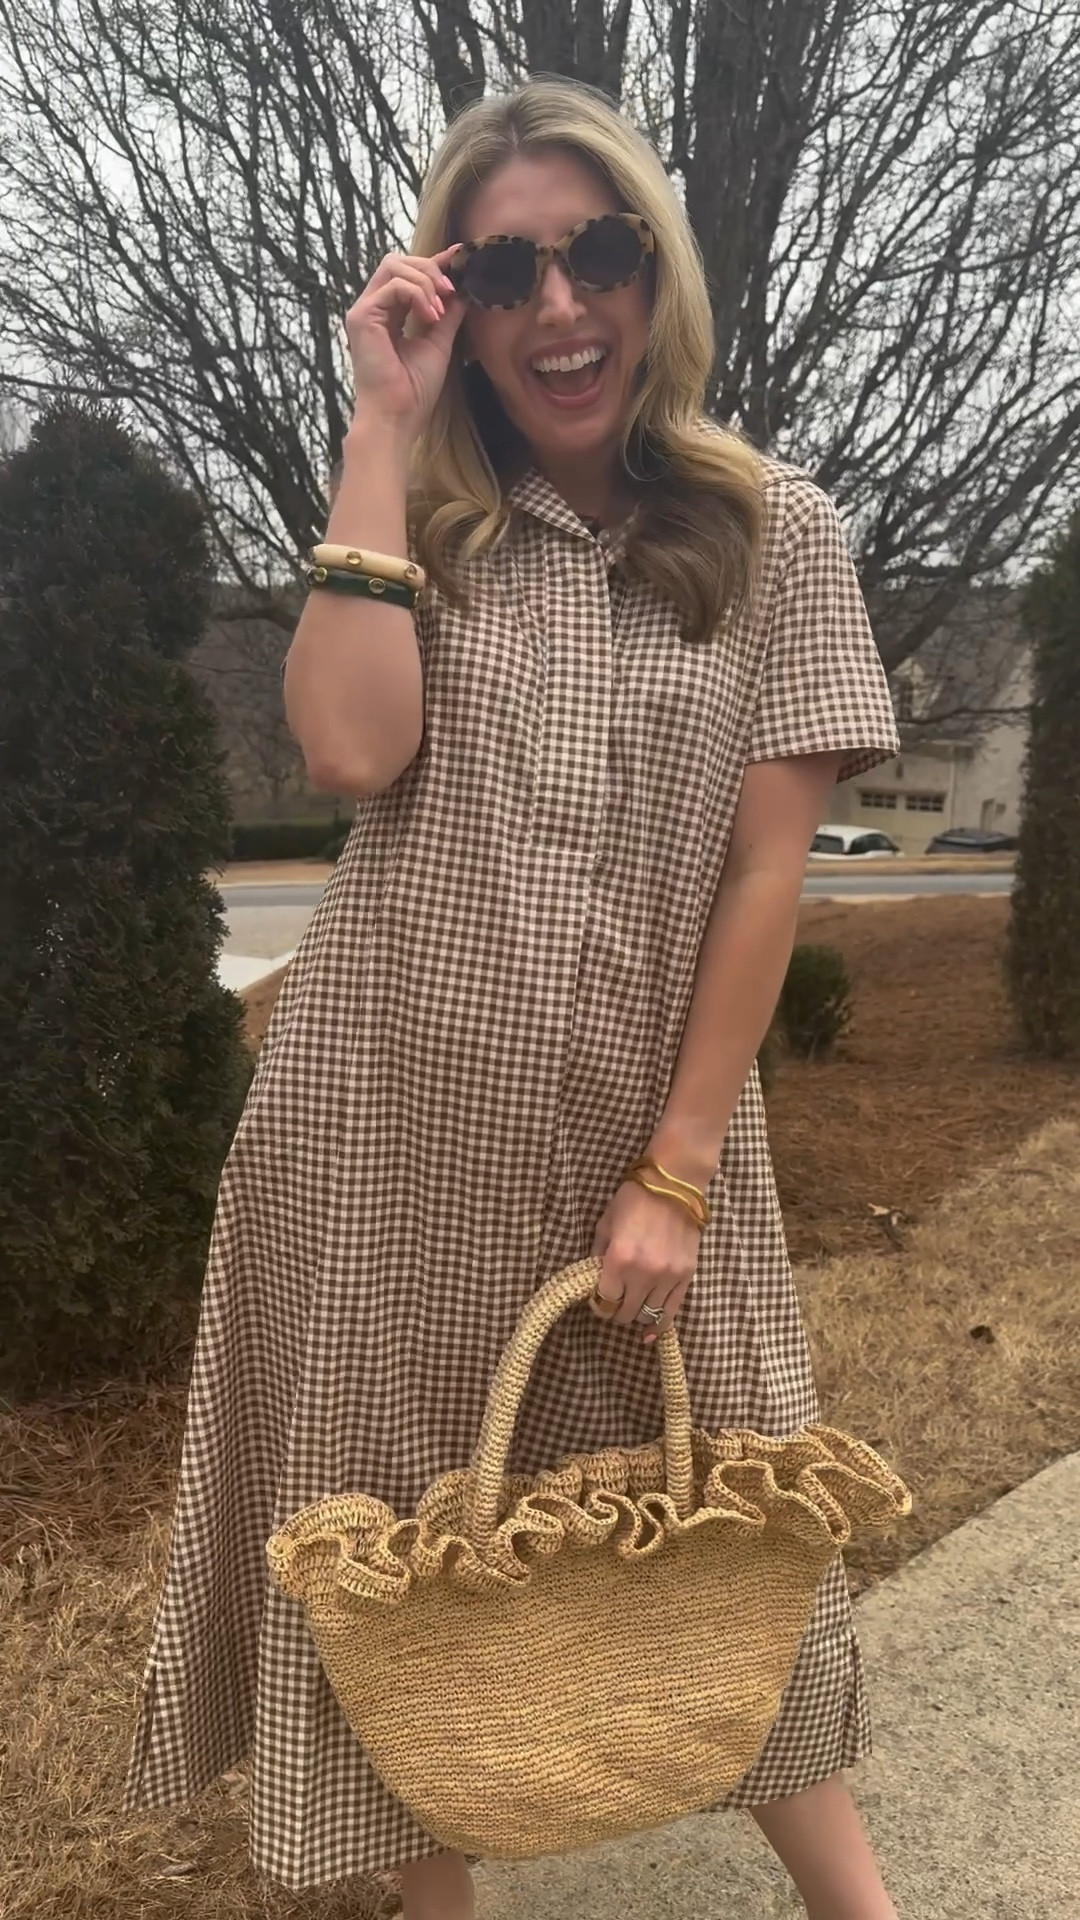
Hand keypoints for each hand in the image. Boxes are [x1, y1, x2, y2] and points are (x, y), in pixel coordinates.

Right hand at [345, 245, 466, 442]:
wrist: (398, 417)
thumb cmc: (414, 390)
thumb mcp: (439, 343)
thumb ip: (448, 315)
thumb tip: (462, 290)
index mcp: (388, 314)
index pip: (408, 274)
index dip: (434, 261)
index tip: (460, 256)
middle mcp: (373, 308)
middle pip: (398, 261)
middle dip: (430, 269)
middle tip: (450, 292)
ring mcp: (364, 311)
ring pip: (394, 266)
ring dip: (425, 282)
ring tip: (439, 311)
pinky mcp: (361, 316)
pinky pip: (393, 286)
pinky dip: (417, 295)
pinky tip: (430, 317)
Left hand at [589, 1179, 701, 1344]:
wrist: (674, 1183)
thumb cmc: (634, 1199)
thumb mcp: (606, 1224)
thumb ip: (598, 1255)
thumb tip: (594, 1280)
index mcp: (619, 1259)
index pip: (605, 1301)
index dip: (599, 1304)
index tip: (598, 1299)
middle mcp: (644, 1274)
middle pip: (626, 1313)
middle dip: (616, 1312)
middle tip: (614, 1302)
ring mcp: (668, 1277)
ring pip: (649, 1316)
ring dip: (637, 1315)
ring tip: (633, 1306)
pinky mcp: (687, 1276)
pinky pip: (672, 1311)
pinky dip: (660, 1324)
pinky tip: (651, 1332)